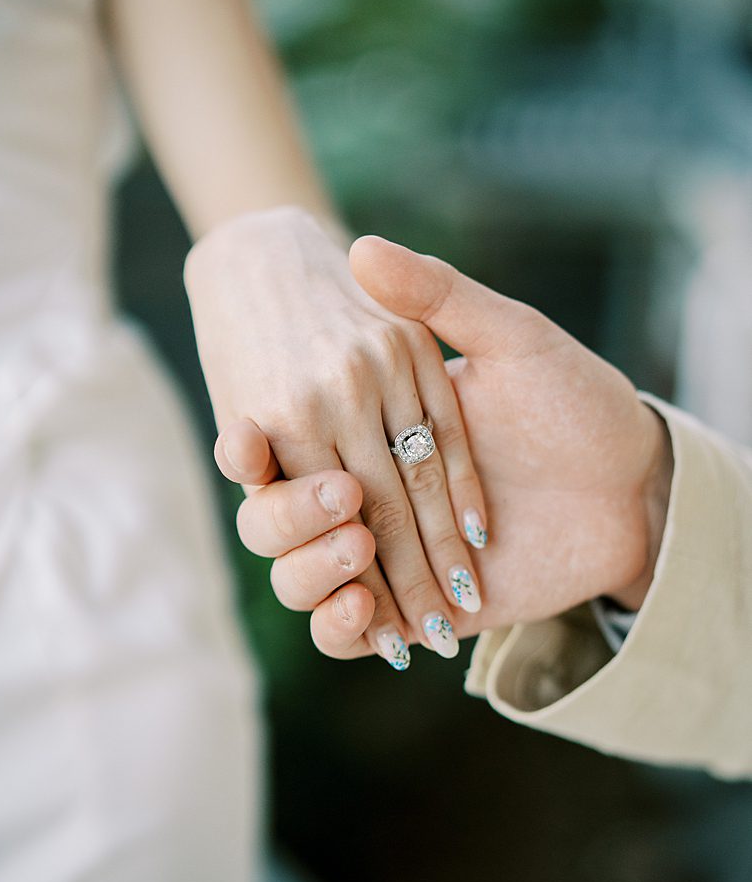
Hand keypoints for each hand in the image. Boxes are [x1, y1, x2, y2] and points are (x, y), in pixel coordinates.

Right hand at [220, 236, 671, 659]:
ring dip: (312, 574)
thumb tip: (364, 248)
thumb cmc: (571, 398)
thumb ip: (436, 297)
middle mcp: (352, 492)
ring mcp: (374, 555)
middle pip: (274, 520)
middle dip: (290, 520)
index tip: (246, 438)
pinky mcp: (406, 610)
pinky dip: (343, 628)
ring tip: (361, 561)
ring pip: (296, 579)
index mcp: (355, 429)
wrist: (634, 480)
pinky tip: (369, 611)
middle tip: (346, 501)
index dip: (248, 451)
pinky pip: (343, 633)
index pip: (275, 450)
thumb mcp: (507, 336)